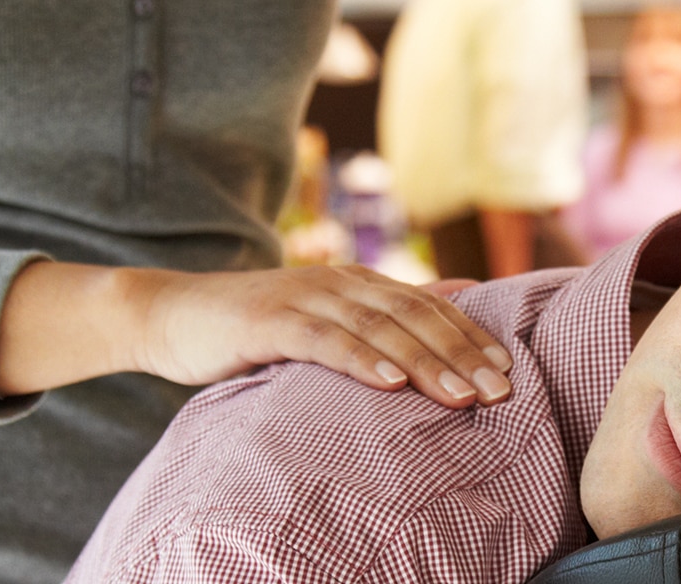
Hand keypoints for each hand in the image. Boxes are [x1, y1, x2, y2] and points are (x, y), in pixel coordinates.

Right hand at [0, 262, 515, 408]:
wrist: (170, 315)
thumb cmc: (253, 328)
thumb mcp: (325, 318)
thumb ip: (385, 312)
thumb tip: (458, 302)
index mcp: (357, 283)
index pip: (428, 309)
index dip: (471, 338)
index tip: (510, 374)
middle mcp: (338, 283)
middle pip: (414, 317)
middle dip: (462, 355)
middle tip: (501, 392)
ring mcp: (303, 297)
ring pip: (377, 328)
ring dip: (424, 362)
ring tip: (462, 397)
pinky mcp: (268, 321)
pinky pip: (323, 340)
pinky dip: (359, 359)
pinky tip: (389, 382)